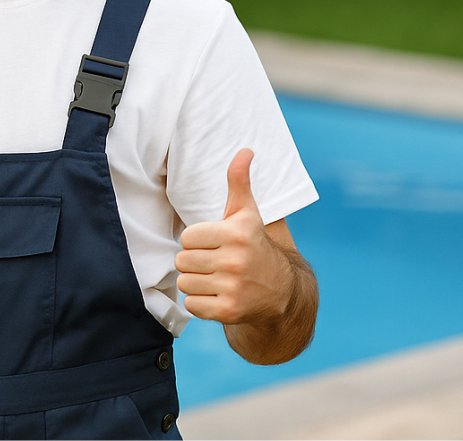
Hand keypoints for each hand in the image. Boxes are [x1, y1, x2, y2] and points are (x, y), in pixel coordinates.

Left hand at [175, 149, 292, 324]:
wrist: (280, 292)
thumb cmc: (252, 245)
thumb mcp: (246, 213)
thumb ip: (238, 181)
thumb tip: (245, 150)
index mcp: (236, 234)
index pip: (187, 237)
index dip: (196, 241)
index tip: (214, 244)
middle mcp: (236, 261)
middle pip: (182, 260)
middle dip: (194, 262)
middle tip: (214, 263)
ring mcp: (233, 288)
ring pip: (184, 283)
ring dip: (195, 283)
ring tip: (215, 279)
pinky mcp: (229, 311)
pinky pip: (191, 305)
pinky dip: (199, 303)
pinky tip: (217, 296)